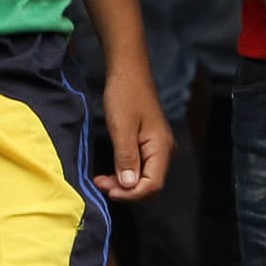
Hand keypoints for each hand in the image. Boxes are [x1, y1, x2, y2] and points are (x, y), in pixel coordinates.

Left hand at [94, 57, 171, 201]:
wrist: (129, 71)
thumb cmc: (125, 95)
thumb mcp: (121, 127)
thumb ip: (126, 158)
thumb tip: (128, 185)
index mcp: (161, 147)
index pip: (153, 184)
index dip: (131, 194)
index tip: (108, 190)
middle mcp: (164, 150)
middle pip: (151, 184)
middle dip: (127, 190)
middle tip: (101, 184)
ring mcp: (158, 147)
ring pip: (145, 177)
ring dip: (124, 183)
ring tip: (102, 179)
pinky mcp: (149, 143)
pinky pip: (141, 167)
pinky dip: (125, 173)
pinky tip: (111, 170)